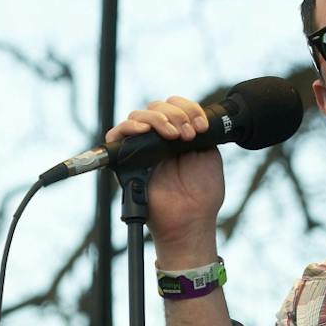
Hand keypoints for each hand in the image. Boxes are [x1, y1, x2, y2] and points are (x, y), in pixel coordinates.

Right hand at [104, 96, 226, 262]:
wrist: (191, 219)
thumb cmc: (202, 192)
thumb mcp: (208, 153)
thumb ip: (198, 131)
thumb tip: (188, 114)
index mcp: (178, 134)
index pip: (175, 106)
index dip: (188, 108)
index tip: (201, 126)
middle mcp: (158, 139)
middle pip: (156, 107)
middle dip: (176, 115)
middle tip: (188, 135)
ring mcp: (141, 149)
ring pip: (139, 116)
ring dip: (158, 119)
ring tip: (173, 135)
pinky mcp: (125, 161)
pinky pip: (117, 135)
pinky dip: (129, 127)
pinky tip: (145, 131)